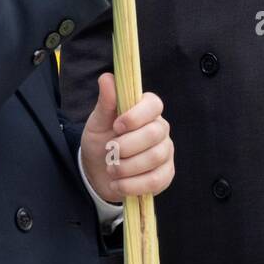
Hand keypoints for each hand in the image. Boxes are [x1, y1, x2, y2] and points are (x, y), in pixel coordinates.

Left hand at [80, 72, 173, 202]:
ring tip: (111, 170)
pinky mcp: (165, 174)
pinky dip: (132, 185)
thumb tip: (107, 77)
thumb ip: (106, 102)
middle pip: (154, 134)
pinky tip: (118, 184)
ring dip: (127, 167)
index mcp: (146, 110)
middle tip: (110, 152)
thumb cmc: (101, 141)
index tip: (117, 126)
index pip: (154, 104)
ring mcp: (166, 152)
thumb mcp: (98, 122)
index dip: (136, 116)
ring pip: (155, 158)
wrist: (98, 173)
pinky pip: (156, 180)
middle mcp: (160, 129)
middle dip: (127, 146)